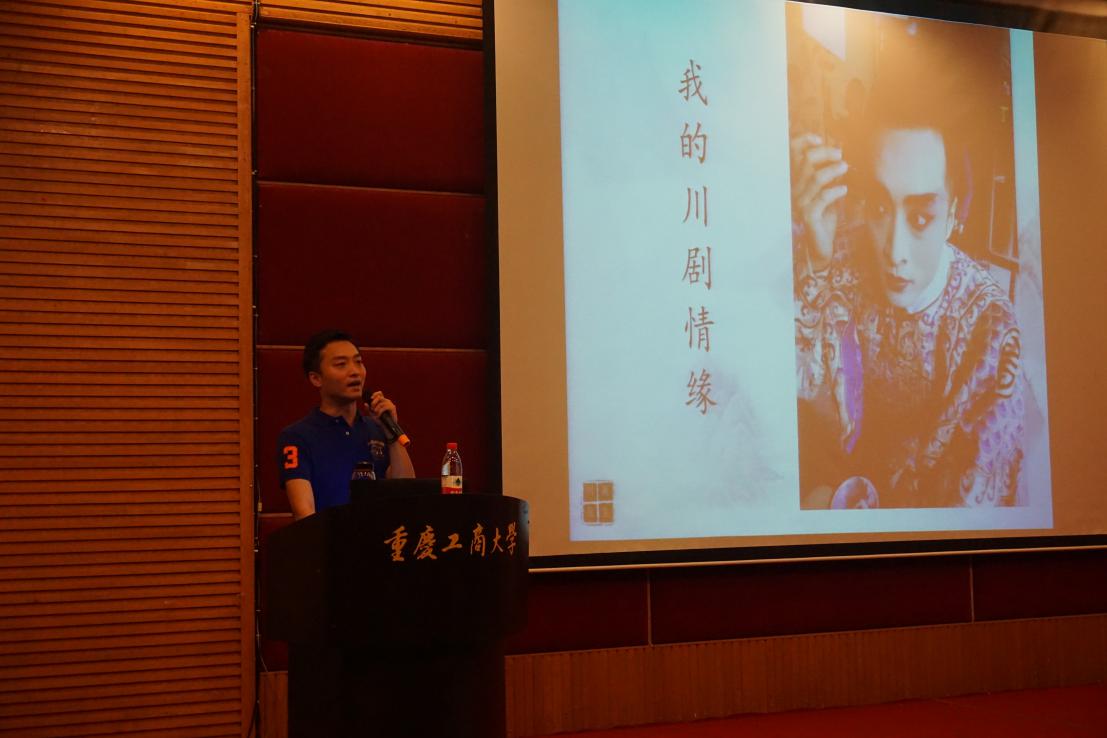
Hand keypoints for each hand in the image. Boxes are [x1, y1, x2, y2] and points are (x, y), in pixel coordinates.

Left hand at [365, 390, 397, 424]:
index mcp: (382, 401)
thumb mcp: (372, 414)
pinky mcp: (392, 408)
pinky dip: (380, 411)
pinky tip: (378, 415)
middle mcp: (386, 401)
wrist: (386, 427)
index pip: (379, 393)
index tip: (371, 398)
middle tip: (372, 409)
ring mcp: (390, 404)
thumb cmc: (380, 420)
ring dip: (376, 408)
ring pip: (381, 403)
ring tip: (375, 413)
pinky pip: (384, 407)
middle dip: (373, 403)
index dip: (375, 394)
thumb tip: (365, 403)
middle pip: (379, 397)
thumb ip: (368, 409)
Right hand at [790, 133, 848, 269]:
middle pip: (805, 162)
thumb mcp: (825, 191)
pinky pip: (822, 198)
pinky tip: (844, 189)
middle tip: (840, 155)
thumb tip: (838, 153)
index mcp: (796, 182)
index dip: (802, 142)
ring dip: (833, 170)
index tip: (818, 139)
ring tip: (844, 167)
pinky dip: (835, 191)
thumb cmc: (823, 216)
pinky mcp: (809, 216)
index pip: (791, 155)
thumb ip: (827, 174)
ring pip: (814, 178)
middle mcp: (794, 190)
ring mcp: (800, 203)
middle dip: (824, 153)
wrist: (820, 244)